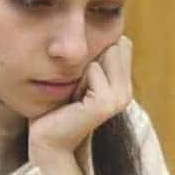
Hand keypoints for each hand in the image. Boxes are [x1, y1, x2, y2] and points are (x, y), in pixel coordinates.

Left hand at [28, 35, 132, 163]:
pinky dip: (77, 79)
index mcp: (123, 84)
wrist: (48, 140)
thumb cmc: (56, 107)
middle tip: (75, 89)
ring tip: (73, 95)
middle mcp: (126, 91)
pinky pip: (93, 68)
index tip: (80, 81)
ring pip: (105, 53)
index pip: (118, 43)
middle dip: (88, 58)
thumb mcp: (78, 77)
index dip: (92, 53)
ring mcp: (120, 98)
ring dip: (81, 69)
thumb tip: (115, 34)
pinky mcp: (107, 102)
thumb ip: (95, 56)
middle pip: (113, 45)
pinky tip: (72, 101)